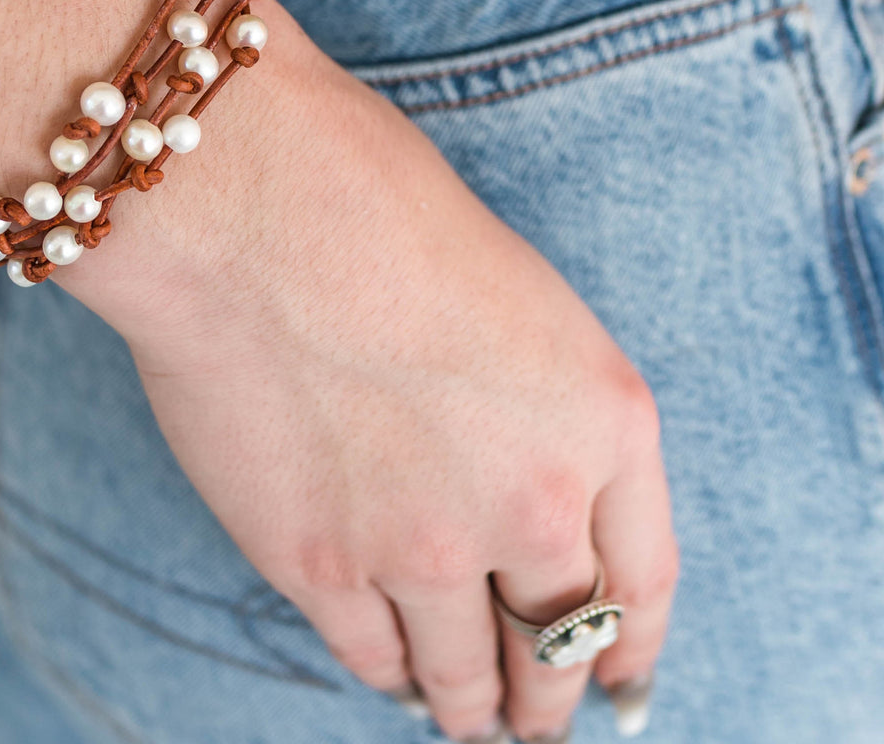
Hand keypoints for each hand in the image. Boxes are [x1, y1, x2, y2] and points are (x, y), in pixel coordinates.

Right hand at [53, 1, 678, 742]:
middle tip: (538, 718)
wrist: (252, 202)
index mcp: (602, 419)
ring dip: (468, 707)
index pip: (642, 578)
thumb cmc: (378, 202)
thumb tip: (516, 482)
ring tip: (465, 717)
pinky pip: (371, 656)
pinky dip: (387, 673)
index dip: (633, 649)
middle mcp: (531, 499)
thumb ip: (537, 410)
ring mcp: (423, 544)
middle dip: (550, 695)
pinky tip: (390, 671)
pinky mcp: (316, 563)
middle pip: (557, 644)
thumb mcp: (515, 297)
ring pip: (462, 676)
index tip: (623, 684)